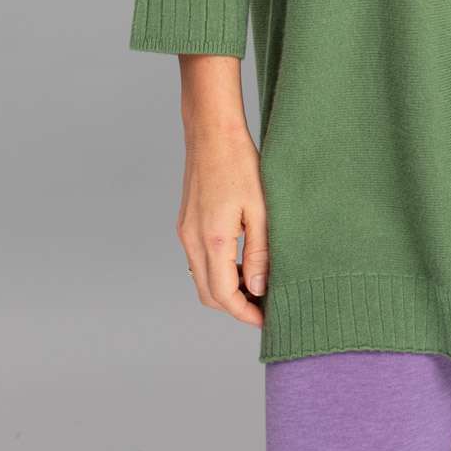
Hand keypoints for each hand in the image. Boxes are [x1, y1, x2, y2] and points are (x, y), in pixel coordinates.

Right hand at [176, 116, 268, 326]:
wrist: (212, 132)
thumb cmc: (240, 163)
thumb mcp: (260, 208)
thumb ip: (260, 251)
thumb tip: (258, 288)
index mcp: (213, 239)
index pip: (223, 295)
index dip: (244, 313)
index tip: (266, 319)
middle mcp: (192, 239)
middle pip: (208, 294)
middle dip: (235, 306)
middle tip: (263, 305)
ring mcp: (185, 231)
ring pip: (201, 278)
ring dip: (225, 289)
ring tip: (256, 284)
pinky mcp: (186, 222)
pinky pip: (198, 259)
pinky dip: (217, 270)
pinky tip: (240, 261)